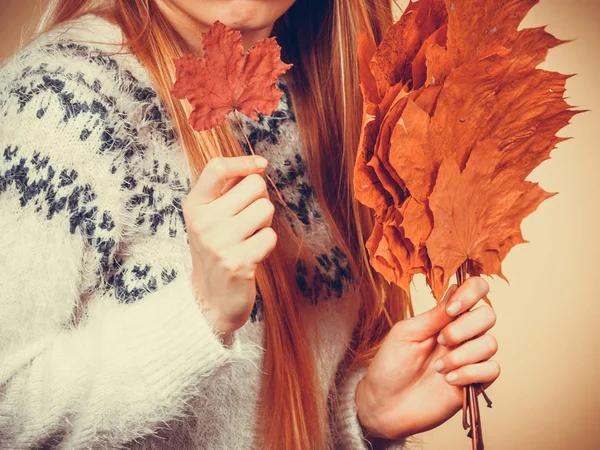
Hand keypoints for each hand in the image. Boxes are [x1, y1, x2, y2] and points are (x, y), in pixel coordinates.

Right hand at [183, 155, 276, 335]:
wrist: (212, 297)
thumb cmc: (217, 248)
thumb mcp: (211, 216)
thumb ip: (229, 189)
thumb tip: (258, 165)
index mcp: (195, 205)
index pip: (216, 167)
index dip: (243, 162)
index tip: (260, 165)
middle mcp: (203, 222)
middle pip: (254, 185)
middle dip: (260, 198)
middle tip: (248, 218)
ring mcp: (219, 243)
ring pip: (266, 209)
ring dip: (264, 222)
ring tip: (249, 236)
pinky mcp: (238, 262)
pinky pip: (270, 236)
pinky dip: (266, 243)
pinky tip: (252, 253)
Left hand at [355, 277, 499, 439]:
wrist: (385, 404)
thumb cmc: (391, 365)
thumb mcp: (406, 333)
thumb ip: (433, 316)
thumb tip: (455, 295)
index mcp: (444, 317)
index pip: (474, 290)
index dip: (471, 293)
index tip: (450, 310)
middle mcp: (462, 334)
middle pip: (488, 315)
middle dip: (464, 328)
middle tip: (440, 341)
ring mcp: (470, 358)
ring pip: (490, 343)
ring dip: (462, 355)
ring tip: (437, 367)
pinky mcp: (475, 382)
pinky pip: (492, 370)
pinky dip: (470, 373)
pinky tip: (448, 380)